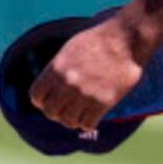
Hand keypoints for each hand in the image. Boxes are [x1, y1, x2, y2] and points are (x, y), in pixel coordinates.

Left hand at [30, 15, 146, 134]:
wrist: (126, 39)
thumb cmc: (98, 41)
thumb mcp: (69, 50)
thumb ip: (57, 69)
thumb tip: (49, 87)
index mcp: (56, 69)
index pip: (36, 96)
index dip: (41, 101)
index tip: (49, 101)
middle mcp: (67, 83)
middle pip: (50, 111)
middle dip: (56, 113)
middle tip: (65, 110)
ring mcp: (85, 94)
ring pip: (68, 121)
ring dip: (72, 120)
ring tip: (78, 116)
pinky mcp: (103, 102)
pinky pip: (87, 124)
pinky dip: (88, 123)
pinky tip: (91, 117)